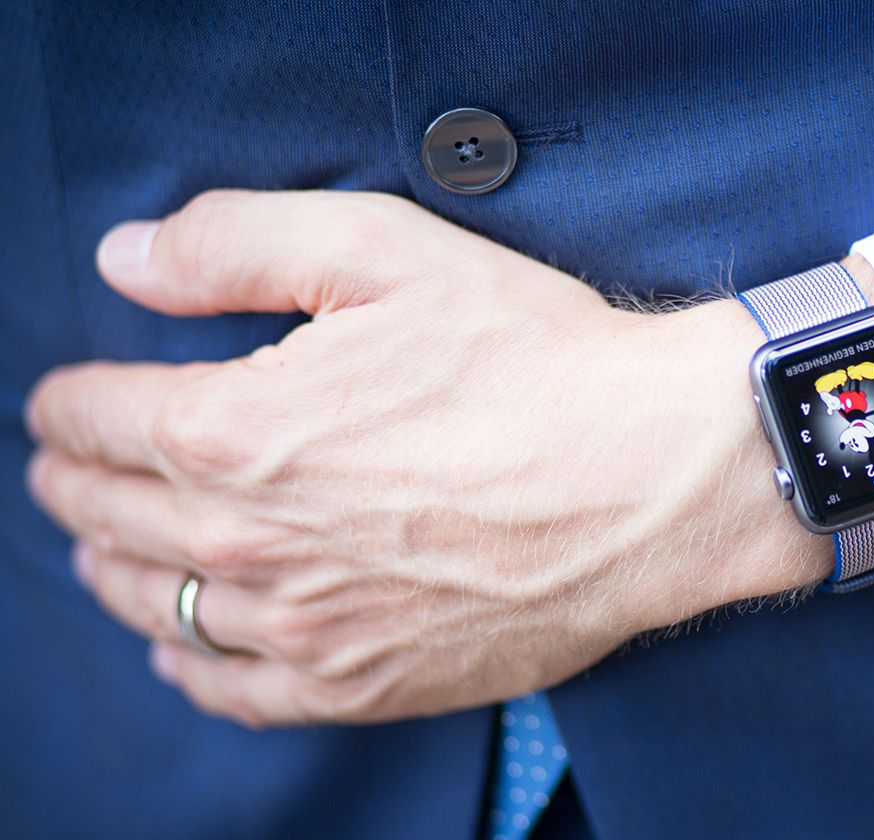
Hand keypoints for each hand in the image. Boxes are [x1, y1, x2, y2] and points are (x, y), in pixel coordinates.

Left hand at [24, 189, 873, 726]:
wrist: (658, 477)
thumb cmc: (541, 361)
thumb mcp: (389, 250)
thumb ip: (234, 243)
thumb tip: (125, 261)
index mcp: (233, 428)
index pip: (91, 419)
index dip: (73, 399)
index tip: (79, 395)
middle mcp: (248, 542)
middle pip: (102, 516)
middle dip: (77, 480)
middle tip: (79, 463)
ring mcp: (303, 625)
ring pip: (153, 606)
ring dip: (115, 567)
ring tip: (115, 542)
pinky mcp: (361, 683)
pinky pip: (229, 690)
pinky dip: (187, 664)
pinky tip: (186, 644)